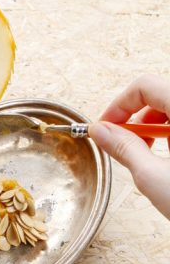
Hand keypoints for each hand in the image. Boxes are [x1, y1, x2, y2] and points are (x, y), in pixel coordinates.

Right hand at [88, 75, 169, 218]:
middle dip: (135, 117)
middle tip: (123, 143)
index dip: (120, 104)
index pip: (146, 86)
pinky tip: (169, 158)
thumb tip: (100, 131)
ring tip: (147, 154)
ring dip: (154, 125)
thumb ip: (124, 148)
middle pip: (161, 94)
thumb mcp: (154, 177)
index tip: (106, 126)